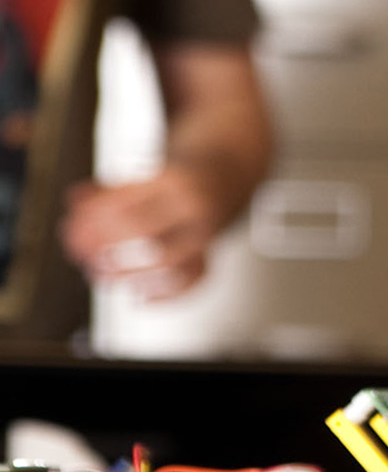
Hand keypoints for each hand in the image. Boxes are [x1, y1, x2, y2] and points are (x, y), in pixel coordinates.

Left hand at [59, 163, 234, 298]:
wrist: (230, 174)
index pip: (124, 203)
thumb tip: (76, 202)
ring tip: (101, 276)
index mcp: (173, 182)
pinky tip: (141, 297)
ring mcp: (205, 234)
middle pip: (141, 229)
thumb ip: (110, 189)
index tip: (72, 229)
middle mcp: (193, 209)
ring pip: (169, 260)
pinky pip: (193, 279)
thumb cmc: (183, 177)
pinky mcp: (212, 253)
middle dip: (103, 244)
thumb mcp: (146, 174)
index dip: (92, 220)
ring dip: (129, 273)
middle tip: (79, 252)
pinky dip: (167, 294)